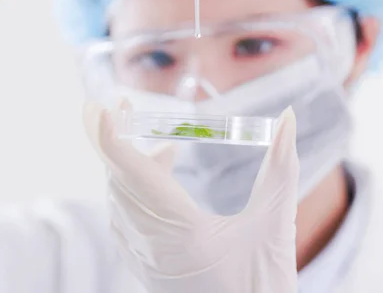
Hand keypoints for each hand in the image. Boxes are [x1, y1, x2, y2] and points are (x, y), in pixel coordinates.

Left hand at [83, 102, 298, 292]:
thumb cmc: (263, 288)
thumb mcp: (274, 227)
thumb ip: (281, 168)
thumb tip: (287, 118)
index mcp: (180, 232)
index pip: (132, 174)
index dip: (109, 138)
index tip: (95, 107)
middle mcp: (151, 246)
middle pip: (117, 182)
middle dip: (114, 140)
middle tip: (122, 107)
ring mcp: (144, 260)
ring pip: (119, 202)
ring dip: (128, 167)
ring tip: (166, 150)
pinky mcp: (146, 268)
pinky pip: (124, 221)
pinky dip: (132, 193)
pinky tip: (159, 184)